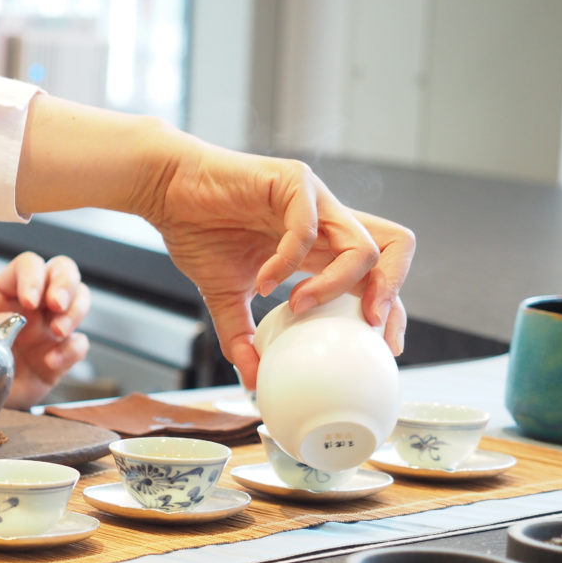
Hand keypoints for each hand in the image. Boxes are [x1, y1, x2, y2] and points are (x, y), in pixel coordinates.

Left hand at [0, 252, 90, 407]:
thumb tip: (7, 317)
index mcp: (7, 290)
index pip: (28, 265)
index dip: (33, 277)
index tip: (29, 303)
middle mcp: (34, 302)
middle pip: (62, 270)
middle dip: (65, 284)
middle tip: (56, 305)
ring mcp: (51, 325)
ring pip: (81, 298)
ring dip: (75, 312)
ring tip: (58, 332)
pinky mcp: (62, 351)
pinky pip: (80, 343)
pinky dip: (70, 351)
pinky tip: (51, 362)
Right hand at [14, 97, 414, 391]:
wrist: (166, 191)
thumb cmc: (198, 231)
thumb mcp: (226, 296)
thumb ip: (243, 336)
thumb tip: (251, 380)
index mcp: (321, 245)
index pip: (378, 273)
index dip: (389, 309)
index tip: (381, 348)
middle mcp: (328, 220)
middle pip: (396, 248)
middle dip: (391, 292)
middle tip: (367, 327)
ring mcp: (314, 200)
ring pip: (361, 246)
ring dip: (335, 286)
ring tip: (298, 306)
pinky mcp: (292, 182)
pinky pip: (308, 229)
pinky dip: (288, 263)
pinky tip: (263, 281)